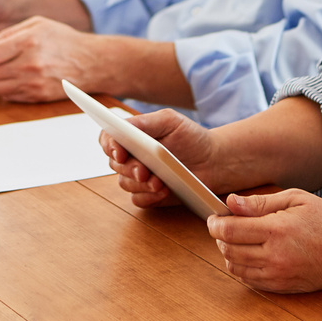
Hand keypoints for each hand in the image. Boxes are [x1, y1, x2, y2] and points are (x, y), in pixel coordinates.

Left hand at [0, 16, 99, 100]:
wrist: (91, 62)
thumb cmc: (62, 39)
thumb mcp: (37, 24)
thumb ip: (7, 34)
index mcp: (28, 41)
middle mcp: (30, 64)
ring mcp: (34, 82)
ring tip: (2, 71)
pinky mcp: (38, 96)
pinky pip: (8, 96)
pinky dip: (6, 89)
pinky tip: (15, 79)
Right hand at [101, 109, 219, 208]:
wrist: (213, 161)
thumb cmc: (191, 137)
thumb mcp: (169, 121)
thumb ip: (144, 122)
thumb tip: (121, 127)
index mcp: (133, 136)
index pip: (108, 139)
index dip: (108, 145)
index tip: (119, 152)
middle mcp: (132, 157)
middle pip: (115, 164)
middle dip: (129, 168)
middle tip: (144, 171)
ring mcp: (140, 177)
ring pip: (125, 183)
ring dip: (140, 184)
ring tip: (159, 182)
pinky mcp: (149, 195)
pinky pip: (138, 200)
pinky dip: (149, 197)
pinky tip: (163, 190)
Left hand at [206, 189, 321, 293]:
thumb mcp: (296, 199)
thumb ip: (261, 202)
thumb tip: (231, 203)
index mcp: (277, 229)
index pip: (231, 231)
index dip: (216, 224)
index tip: (214, 218)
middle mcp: (275, 256)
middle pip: (229, 250)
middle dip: (220, 238)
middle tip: (224, 227)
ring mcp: (279, 275)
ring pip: (236, 268)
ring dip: (229, 253)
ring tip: (237, 241)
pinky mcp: (282, 287)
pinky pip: (249, 281)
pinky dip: (242, 268)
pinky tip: (249, 255)